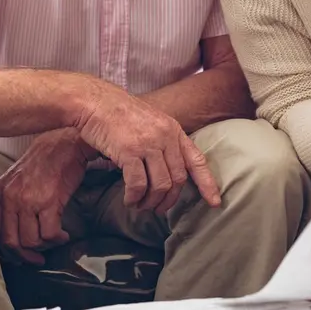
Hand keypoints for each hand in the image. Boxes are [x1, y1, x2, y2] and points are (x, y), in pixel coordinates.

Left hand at [0, 128, 93, 264]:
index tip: (20, 255)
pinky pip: (49, 234)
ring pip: (30, 241)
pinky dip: (58, 239)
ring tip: (54, 239)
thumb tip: (16, 230)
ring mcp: (28, 200)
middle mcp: (10, 197)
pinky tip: (64, 235)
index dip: (7, 250)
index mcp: (0, 192)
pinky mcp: (48, 201)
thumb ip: (11, 200)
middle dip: (24, 256)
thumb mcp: (18, 178)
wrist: (66, 142)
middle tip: (38, 259)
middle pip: (10, 242)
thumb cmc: (46, 159)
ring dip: (44, 246)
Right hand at [76, 84, 220, 211]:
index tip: (215, 202)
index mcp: (173, 130)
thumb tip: (168, 171)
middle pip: (178, 179)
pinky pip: (138, 184)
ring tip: (140, 205)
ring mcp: (148, 143)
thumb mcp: (150, 122)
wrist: (95, 101)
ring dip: (150, 201)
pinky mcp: (129, 151)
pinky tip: (129, 200)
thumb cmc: (118, 113)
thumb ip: (163, 141)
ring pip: (160, 185)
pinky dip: (134, 197)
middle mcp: (165, 136)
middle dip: (168, 200)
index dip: (207, 183)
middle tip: (157, 208)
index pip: (196, 160)